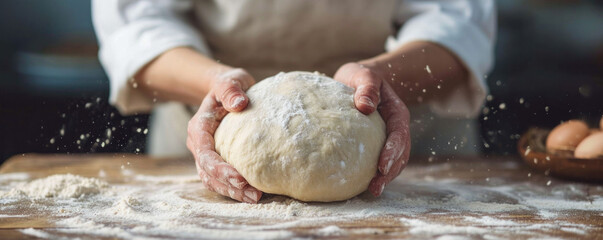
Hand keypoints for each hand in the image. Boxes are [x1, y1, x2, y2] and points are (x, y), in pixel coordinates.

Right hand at [186, 68, 262, 202]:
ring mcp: (206, 155)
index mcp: (199, 127)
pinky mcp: (217, 160)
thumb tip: (239, 103)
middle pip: (208, 172)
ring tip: (256, 198)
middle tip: (254, 194)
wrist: (226, 90)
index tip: (240, 178)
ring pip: (213, 181)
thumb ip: (231, 89)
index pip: (205, 153)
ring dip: (232, 192)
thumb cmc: (229, 86)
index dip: (220, 169)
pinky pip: (221, 180)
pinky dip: (234, 189)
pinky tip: (254, 193)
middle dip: (229, 186)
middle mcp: (198, 144)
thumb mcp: (229, 80)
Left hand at [334, 63, 410, 196]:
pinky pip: (380, 162)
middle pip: (400, 153)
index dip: (392, 151)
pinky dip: (376, 174)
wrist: (359, 80)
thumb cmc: (361, 77)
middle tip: (376, 186)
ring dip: (385, 178)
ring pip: (394, 162)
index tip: (382, 166)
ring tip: (372, 191)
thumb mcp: (364, 75)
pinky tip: (363, 185)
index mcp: (396, 113)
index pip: (398, 134)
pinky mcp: (376, 145)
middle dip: (390, 171)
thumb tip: (365, 107)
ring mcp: (388, 139)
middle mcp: (396, 129)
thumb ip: (367, 87)